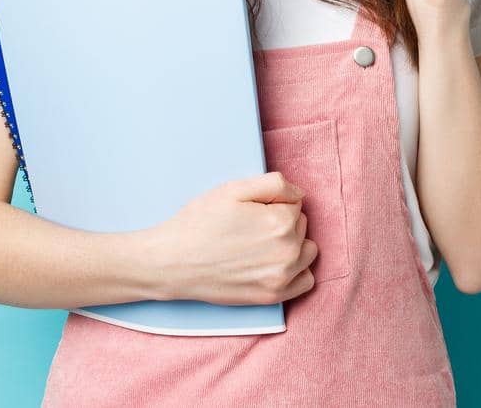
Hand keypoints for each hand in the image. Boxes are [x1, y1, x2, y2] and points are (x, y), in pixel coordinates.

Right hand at [148, 171, 318, 304]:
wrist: (173, 262)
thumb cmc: (200, 222)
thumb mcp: (234, 188)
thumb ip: (275, 184)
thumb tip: (300, 195)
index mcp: (281, 222)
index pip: (296, 203)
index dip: (273, 202)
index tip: (251, 210)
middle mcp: (288, 252)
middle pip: (301, 225)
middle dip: (282, 221)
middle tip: (250, 226)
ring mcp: (282, 277)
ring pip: (307, 251)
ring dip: (293, 245)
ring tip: (262, 244)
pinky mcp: (273, 296)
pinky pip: (306, 281)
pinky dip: (296, 271)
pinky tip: (273, 264)